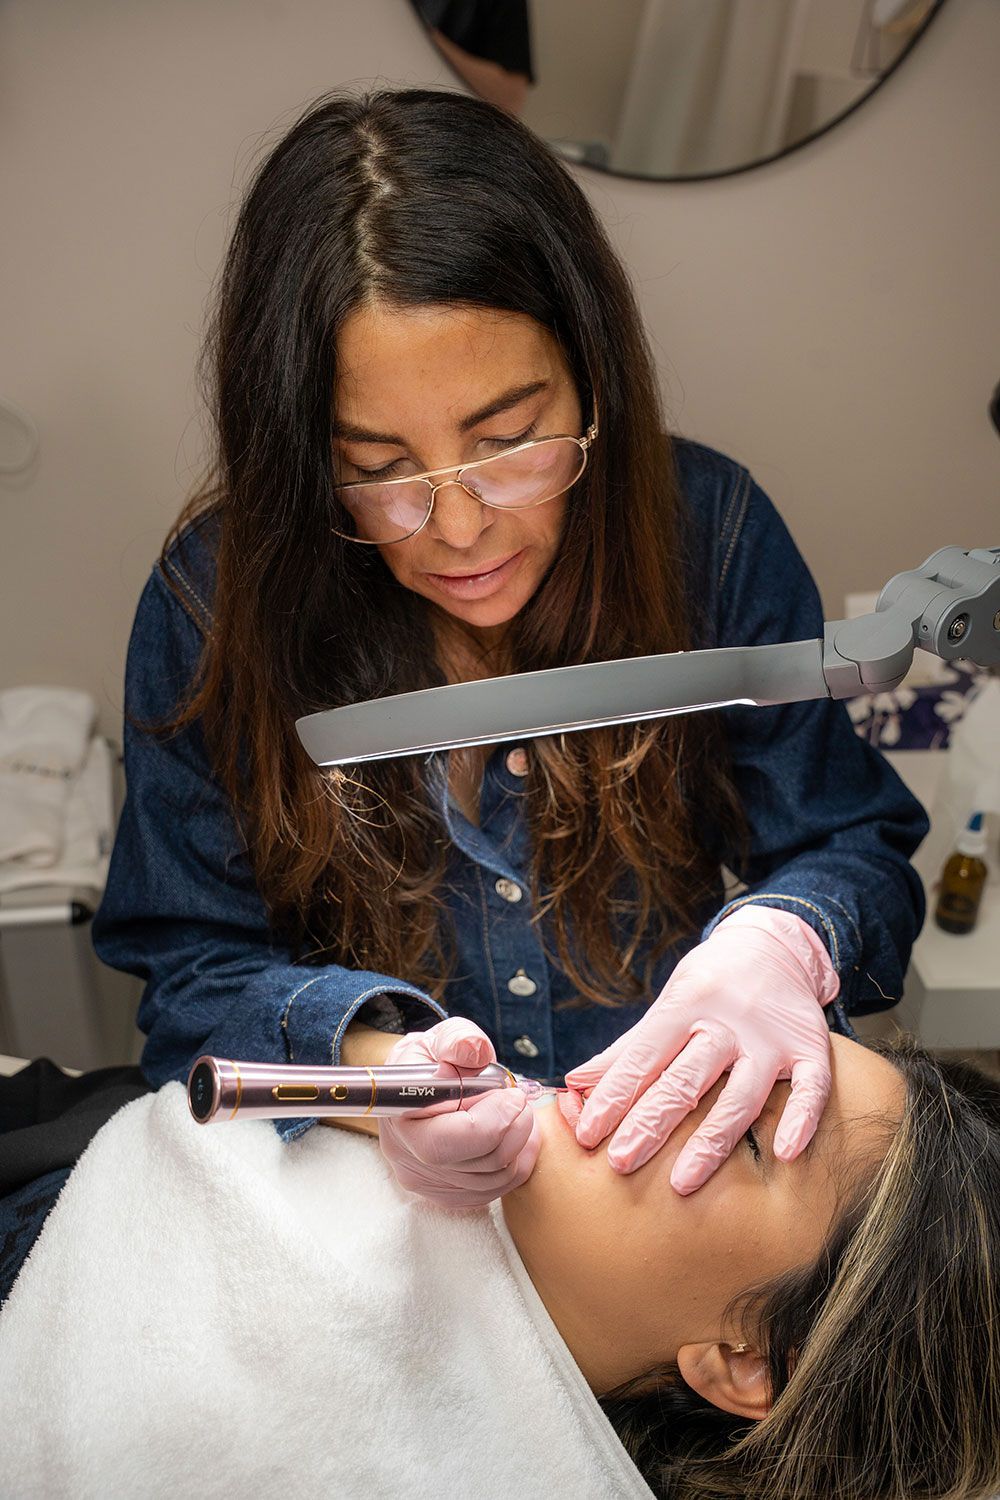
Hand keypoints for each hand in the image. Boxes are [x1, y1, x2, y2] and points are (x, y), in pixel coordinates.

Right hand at [378, 1017, 540, 1207]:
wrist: (417, 1087)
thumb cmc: (430, 1061)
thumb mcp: (440, 1038)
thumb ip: (459, 1040)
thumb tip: (475, 1052)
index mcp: (399, 1117)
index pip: (444, 1141)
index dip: (489, 1122)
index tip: (513, 1094)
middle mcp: (407, 1158)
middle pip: (475, 1164)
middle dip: (513, 1130)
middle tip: (521, 1100)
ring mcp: (427, 1182)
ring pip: (492, 1180)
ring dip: (520, 1144)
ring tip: (521, 1112)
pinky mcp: (448, 1194)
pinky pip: (495, 1190)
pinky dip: (517, 1163)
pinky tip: (518, 1135)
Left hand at [565, 906, 838, 1193]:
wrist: (773, 945)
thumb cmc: (708, 985)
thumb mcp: (667, 1006)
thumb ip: (626, 1051)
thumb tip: (573, 1084)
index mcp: (683, 1008)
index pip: (643, 1058)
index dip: (613, 1096)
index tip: (586, 1134)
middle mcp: (726, 1024)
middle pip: (685, 1079)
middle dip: (650, 1122)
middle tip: (620, 1162)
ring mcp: (770, 1038)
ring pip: (740, 1093)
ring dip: (711, 1140)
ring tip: (682, 1182)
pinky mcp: (810, 1048)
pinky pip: (811, 1087)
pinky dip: (801, 1119)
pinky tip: (784, 1154)